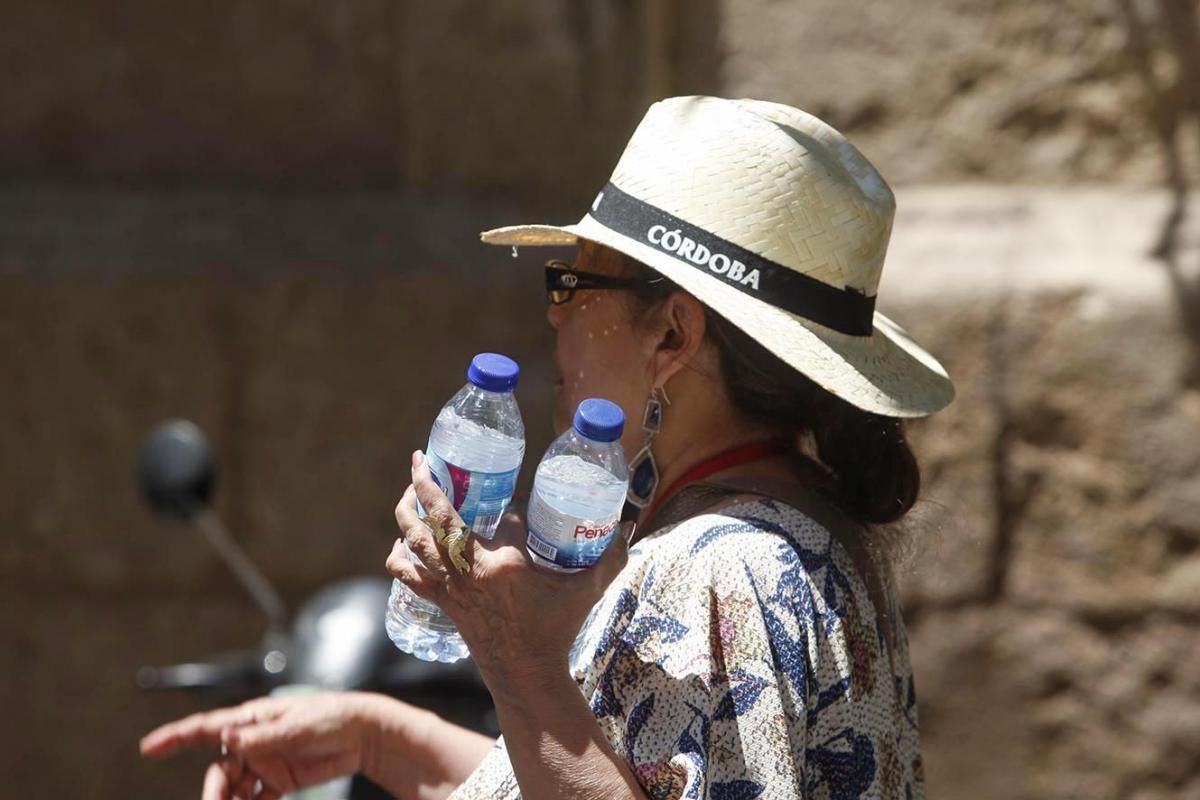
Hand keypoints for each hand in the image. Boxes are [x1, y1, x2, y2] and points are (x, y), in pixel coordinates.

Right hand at [140, 692, 371, 799]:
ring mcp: (264, 762)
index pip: (206, 728)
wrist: (364, 733)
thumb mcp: (297, 725)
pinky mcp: (279, 779)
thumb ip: (263, 736)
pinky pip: (256, 798)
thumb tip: (227, 736)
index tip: (149, 748)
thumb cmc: (332, 716)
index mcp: (252, 719)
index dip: (175, 737)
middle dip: (214, 793)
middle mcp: (252, 741)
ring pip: (234, 789)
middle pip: (220, 771)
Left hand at [388, 450, 632, 701]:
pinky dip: (400, 555)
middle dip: (417, 487)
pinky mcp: (442, 603)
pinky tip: (404, 542)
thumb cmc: (555, 629)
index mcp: (501, 564)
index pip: (479, 516)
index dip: (464, 494)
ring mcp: (450, 589)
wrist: (526, 674)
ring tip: (409, 495)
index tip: (462, 477)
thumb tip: (628, 525)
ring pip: (411, 545)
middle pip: (428, 522)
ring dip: (404, 516)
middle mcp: (468, 573)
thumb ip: (611, 557)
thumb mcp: (587, 590)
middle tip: (421, 464)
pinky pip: (407, 576)